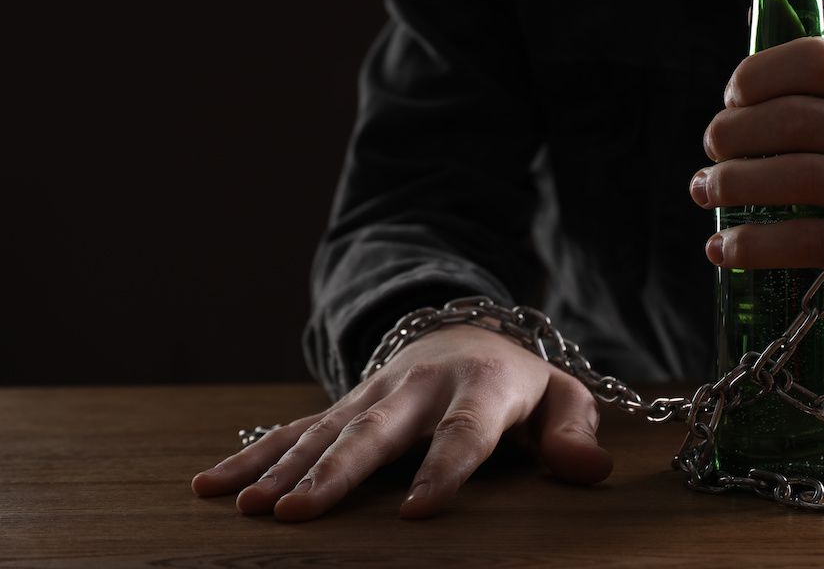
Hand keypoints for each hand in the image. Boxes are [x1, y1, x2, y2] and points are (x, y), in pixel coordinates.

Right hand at [191, 325, 611, 520]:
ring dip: (285, 467)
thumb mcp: (562, 400)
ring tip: (249, 507)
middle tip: (298, 513)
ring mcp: (375, 393)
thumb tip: (589, 470)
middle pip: (377, 431)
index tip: (415, 514)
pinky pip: (295, 428)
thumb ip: (574, 432)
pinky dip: (253, 455)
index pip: (463, 434)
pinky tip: (211, 485)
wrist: (469, 333)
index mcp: (481, 388)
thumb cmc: (521, 385)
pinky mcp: (345, 404)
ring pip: (326, 430)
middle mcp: (420, 387)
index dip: (443, 471)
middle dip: (337, 471)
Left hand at [690, 36, 823, 378]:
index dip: (763, 74)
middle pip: (798, 118)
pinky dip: (751, 243)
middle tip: (711, 152)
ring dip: (733, 182)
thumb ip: (819, 111)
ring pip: (797, 175)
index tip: (732, 99)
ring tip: (704, 191)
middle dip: (736, 133)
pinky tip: (722, 250)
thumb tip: (737, 99)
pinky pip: (804, 239)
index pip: (822, 61)